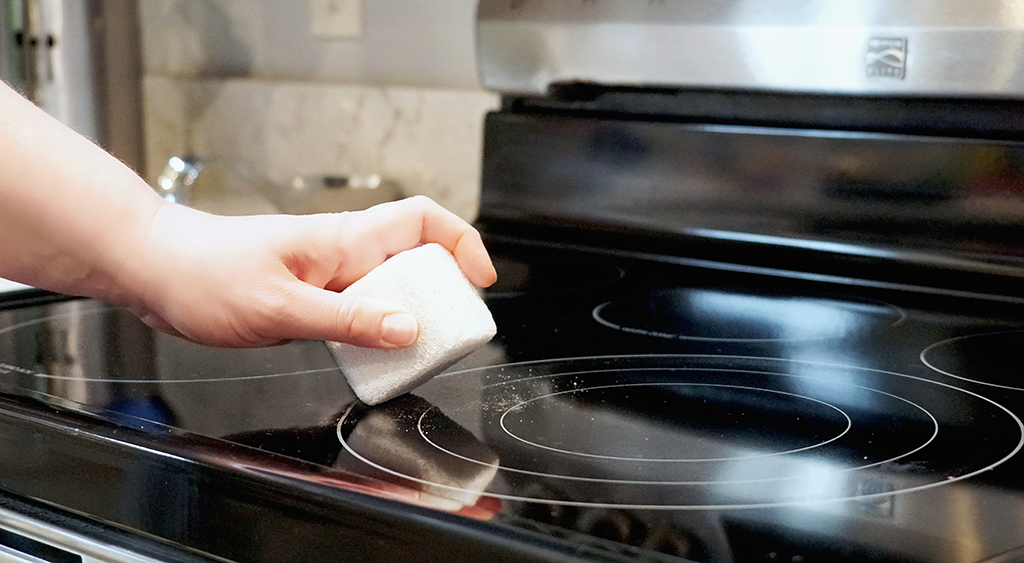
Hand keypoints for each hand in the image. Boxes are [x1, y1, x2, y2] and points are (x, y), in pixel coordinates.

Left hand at [121, 196, 496, 347]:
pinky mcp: (311, 294)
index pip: (423, 219)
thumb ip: (347, 320)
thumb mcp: (281, 308)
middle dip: (443, 292)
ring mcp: (327, 272)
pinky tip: (369, 354)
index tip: (479, 281)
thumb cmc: (204, 275)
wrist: (153, 269)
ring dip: (410, 315)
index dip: (462, 243)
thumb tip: (408, 329)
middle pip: (417, 258)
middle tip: (448, 332)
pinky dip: (376, 329)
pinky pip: (361, 308)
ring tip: (411, 352)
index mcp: (343, 239)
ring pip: (391, 286)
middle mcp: (342, 251)